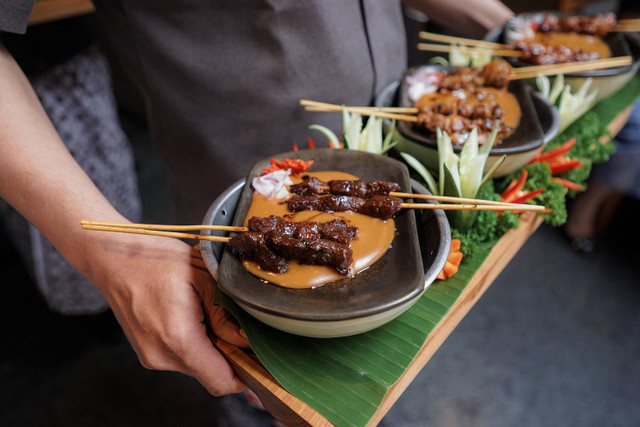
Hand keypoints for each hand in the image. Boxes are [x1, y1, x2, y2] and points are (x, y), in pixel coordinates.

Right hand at [84, 232, 249, 395]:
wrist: (113, 257)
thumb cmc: (156, 259)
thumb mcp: (203, 278)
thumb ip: (226, 315)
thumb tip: (247, 340)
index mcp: (178, 337)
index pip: (221, 381)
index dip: (246, 374)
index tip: (259, 358)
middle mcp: (161, 355)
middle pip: (211, 374)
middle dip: (230, 355)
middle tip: (236, 324)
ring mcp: (151, 357)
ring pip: (197, 366)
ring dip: (211, 348)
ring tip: (207, 313)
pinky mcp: (147, 353)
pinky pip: (182, 358)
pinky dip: (195, 344)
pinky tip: (192, 316)